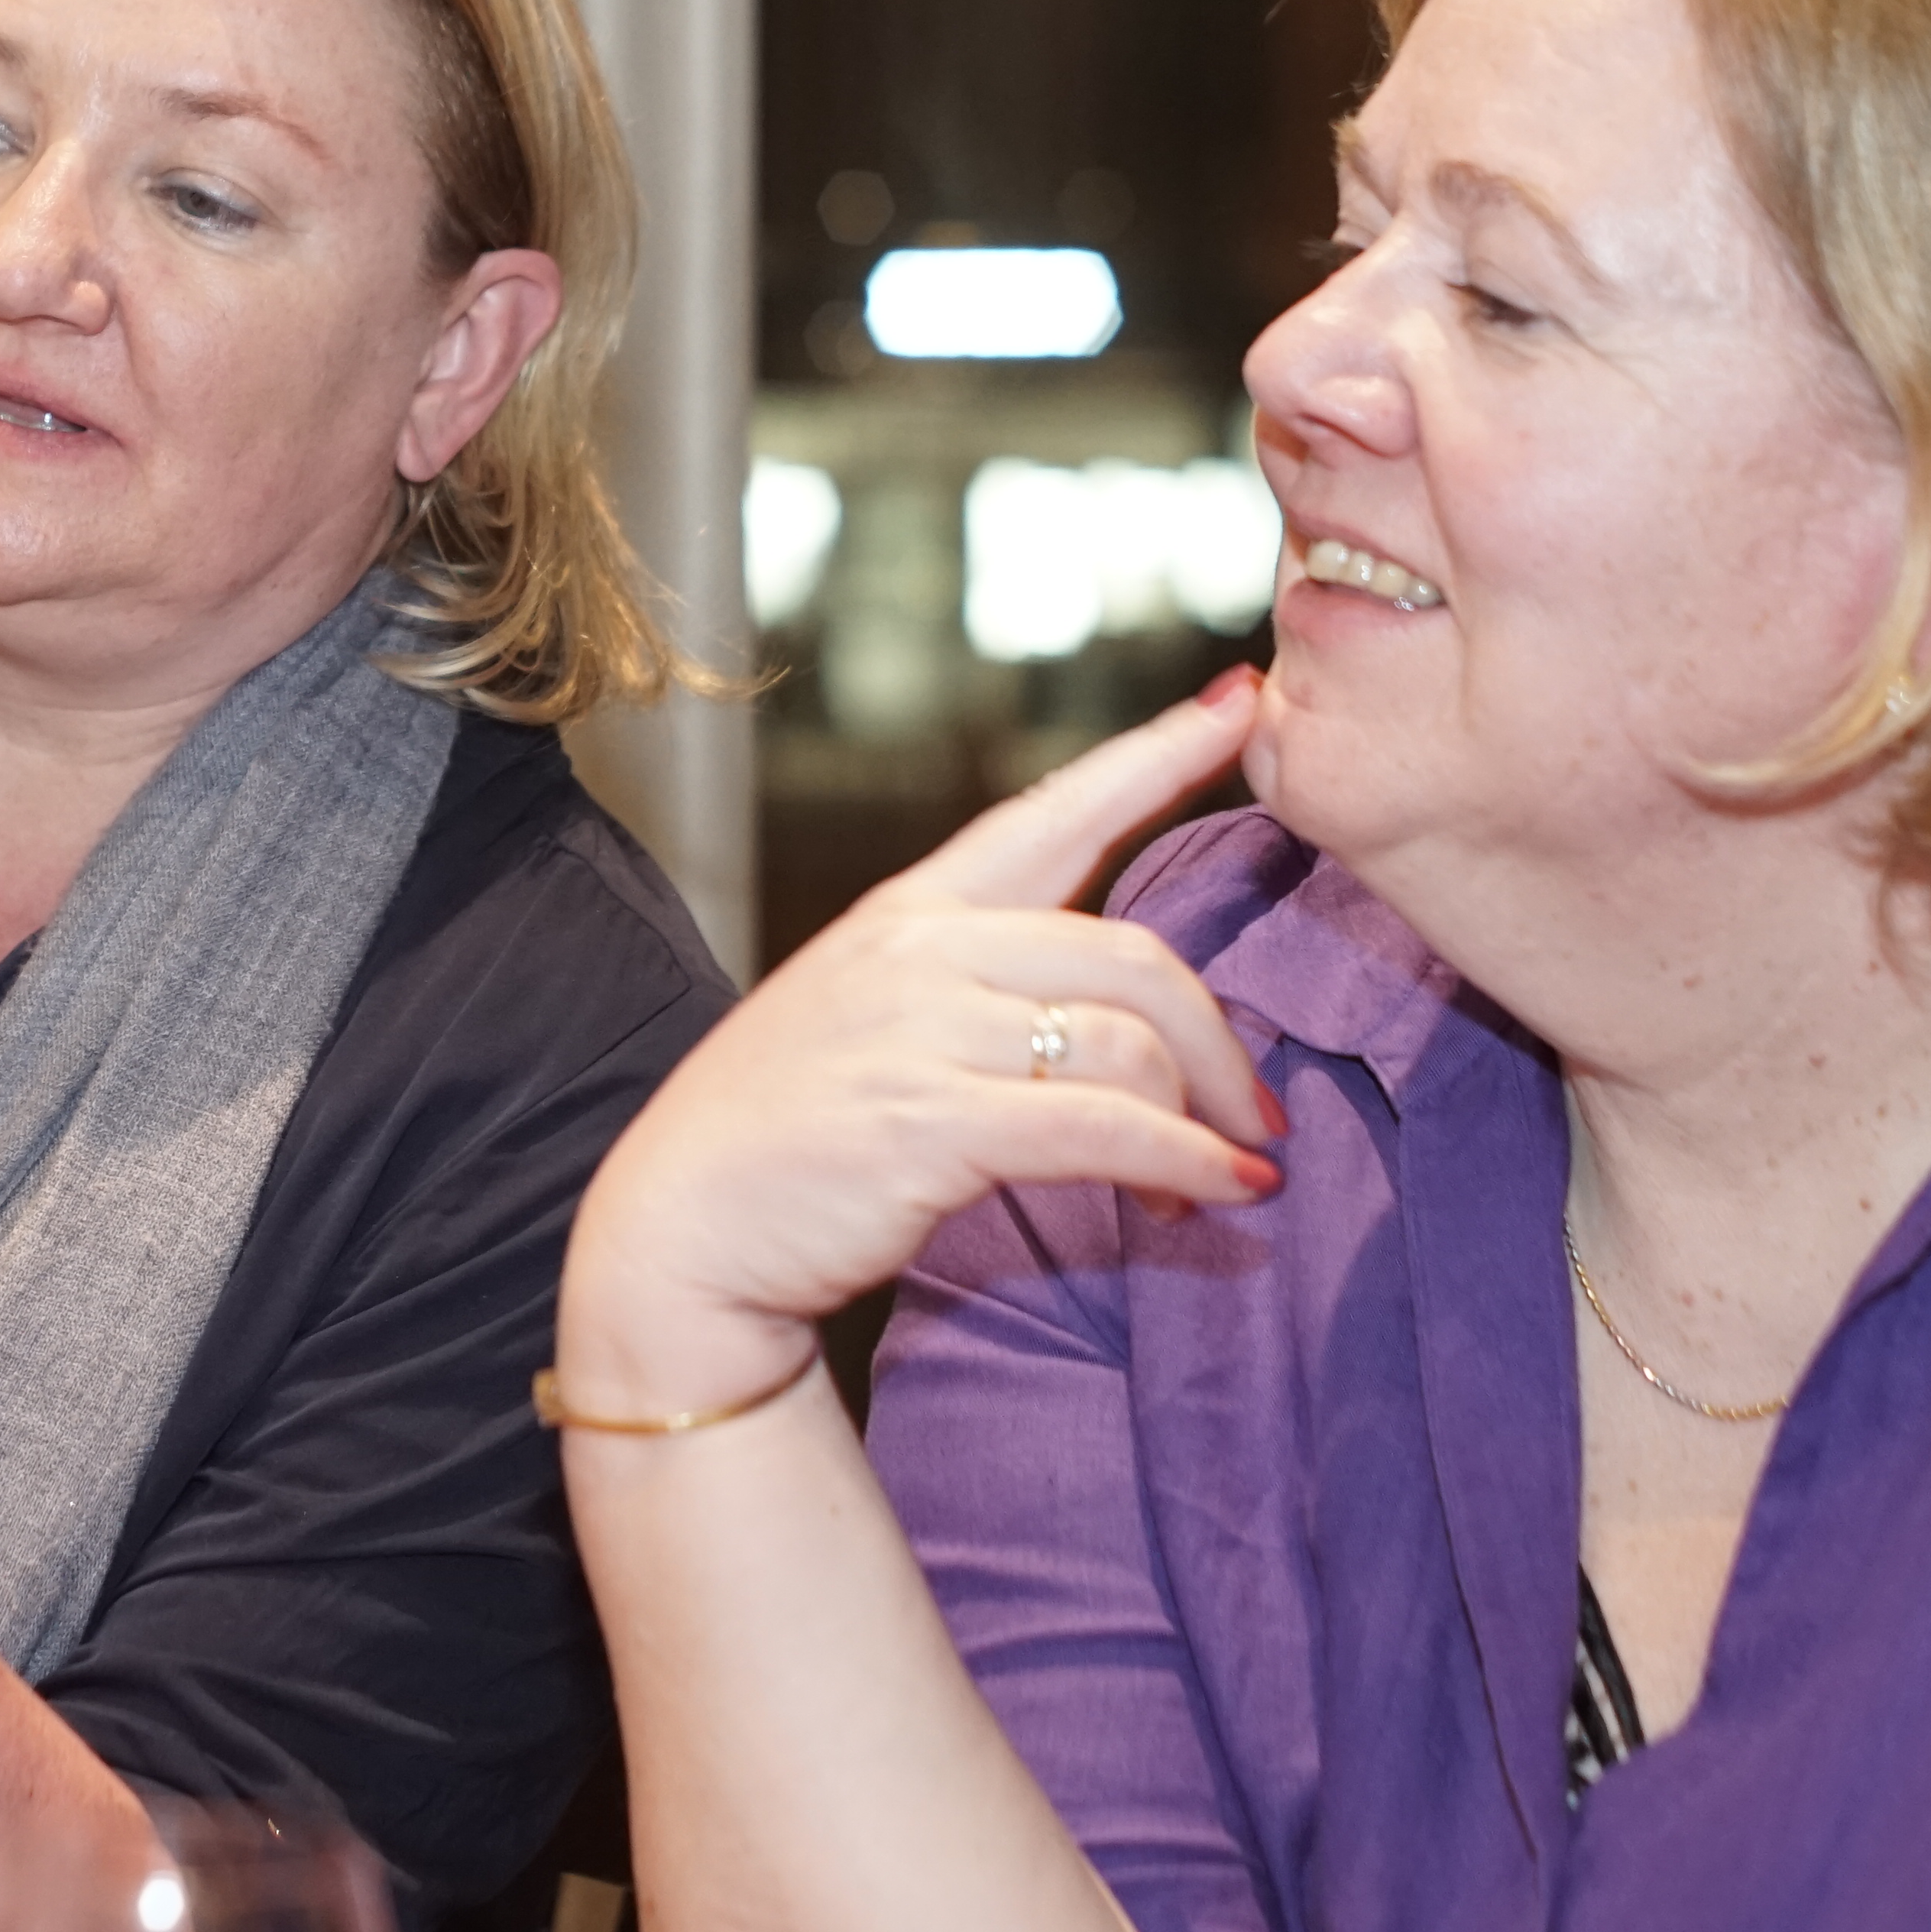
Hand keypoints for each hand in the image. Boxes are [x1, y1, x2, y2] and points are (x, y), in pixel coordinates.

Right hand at [556, 673, 1276, 1423]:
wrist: (678, 1233)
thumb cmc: (780, 1134)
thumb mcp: (864, 1015)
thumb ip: (969, 985)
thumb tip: (1102, 1010)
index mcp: (907, 911)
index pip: (1053, 811)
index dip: (1157, 753)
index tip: (1239, 698)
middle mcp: (918, 952)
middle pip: (1131, 956)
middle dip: (1217, 1039)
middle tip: (1253, 1110)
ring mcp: (921, 1033)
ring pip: (1127, 1042)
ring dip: (1201, 1117)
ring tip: (1217, 1173)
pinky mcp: (931, 1123)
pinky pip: (1103, 1127)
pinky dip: (1184, 1162)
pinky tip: (1218, 1192)